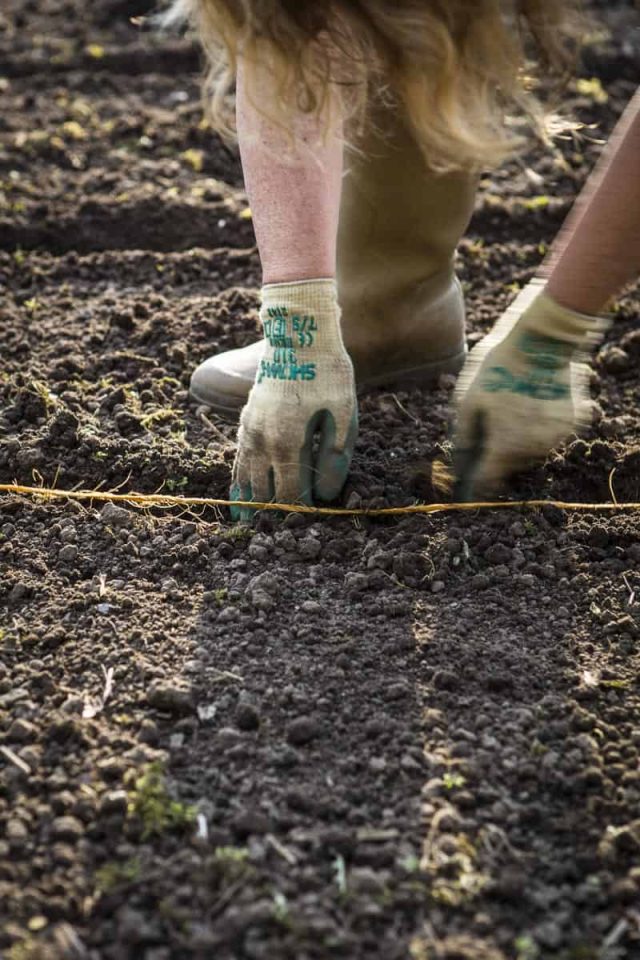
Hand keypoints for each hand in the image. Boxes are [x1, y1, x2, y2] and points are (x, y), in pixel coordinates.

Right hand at [230, 280, 357, 519]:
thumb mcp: (344, 415)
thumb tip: (324, 496)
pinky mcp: (245, 421)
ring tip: (249, 528)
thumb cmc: (328, 374)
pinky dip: (237, 482)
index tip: (307, 532)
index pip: (291, 494)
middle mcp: (262, 441)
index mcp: (288, 442)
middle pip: (263, 492)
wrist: (298, 335)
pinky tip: (239, 496)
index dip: (300, 515)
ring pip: (244, 479)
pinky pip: (237, 460)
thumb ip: (335, 458)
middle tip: (277, 540)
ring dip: (248, 505)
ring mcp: (249, 431)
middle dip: (271, 517)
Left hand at [452, 280, 607, 498]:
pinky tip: (531, 403)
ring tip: (510, 411)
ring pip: (533, 450)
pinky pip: (551, 433)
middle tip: (488, 431)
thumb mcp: (467, 399)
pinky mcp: (574, 422)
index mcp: (505, 446)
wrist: (543, 339)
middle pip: (511, 465)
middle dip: (498, 455)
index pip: (488, 480)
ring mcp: (557, 436)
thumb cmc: (499, 367)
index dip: (475, 483)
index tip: (467, 484)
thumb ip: (463, 434)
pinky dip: (540, 426)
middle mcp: (534, 448)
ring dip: (520, 441)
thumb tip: (459, 457)